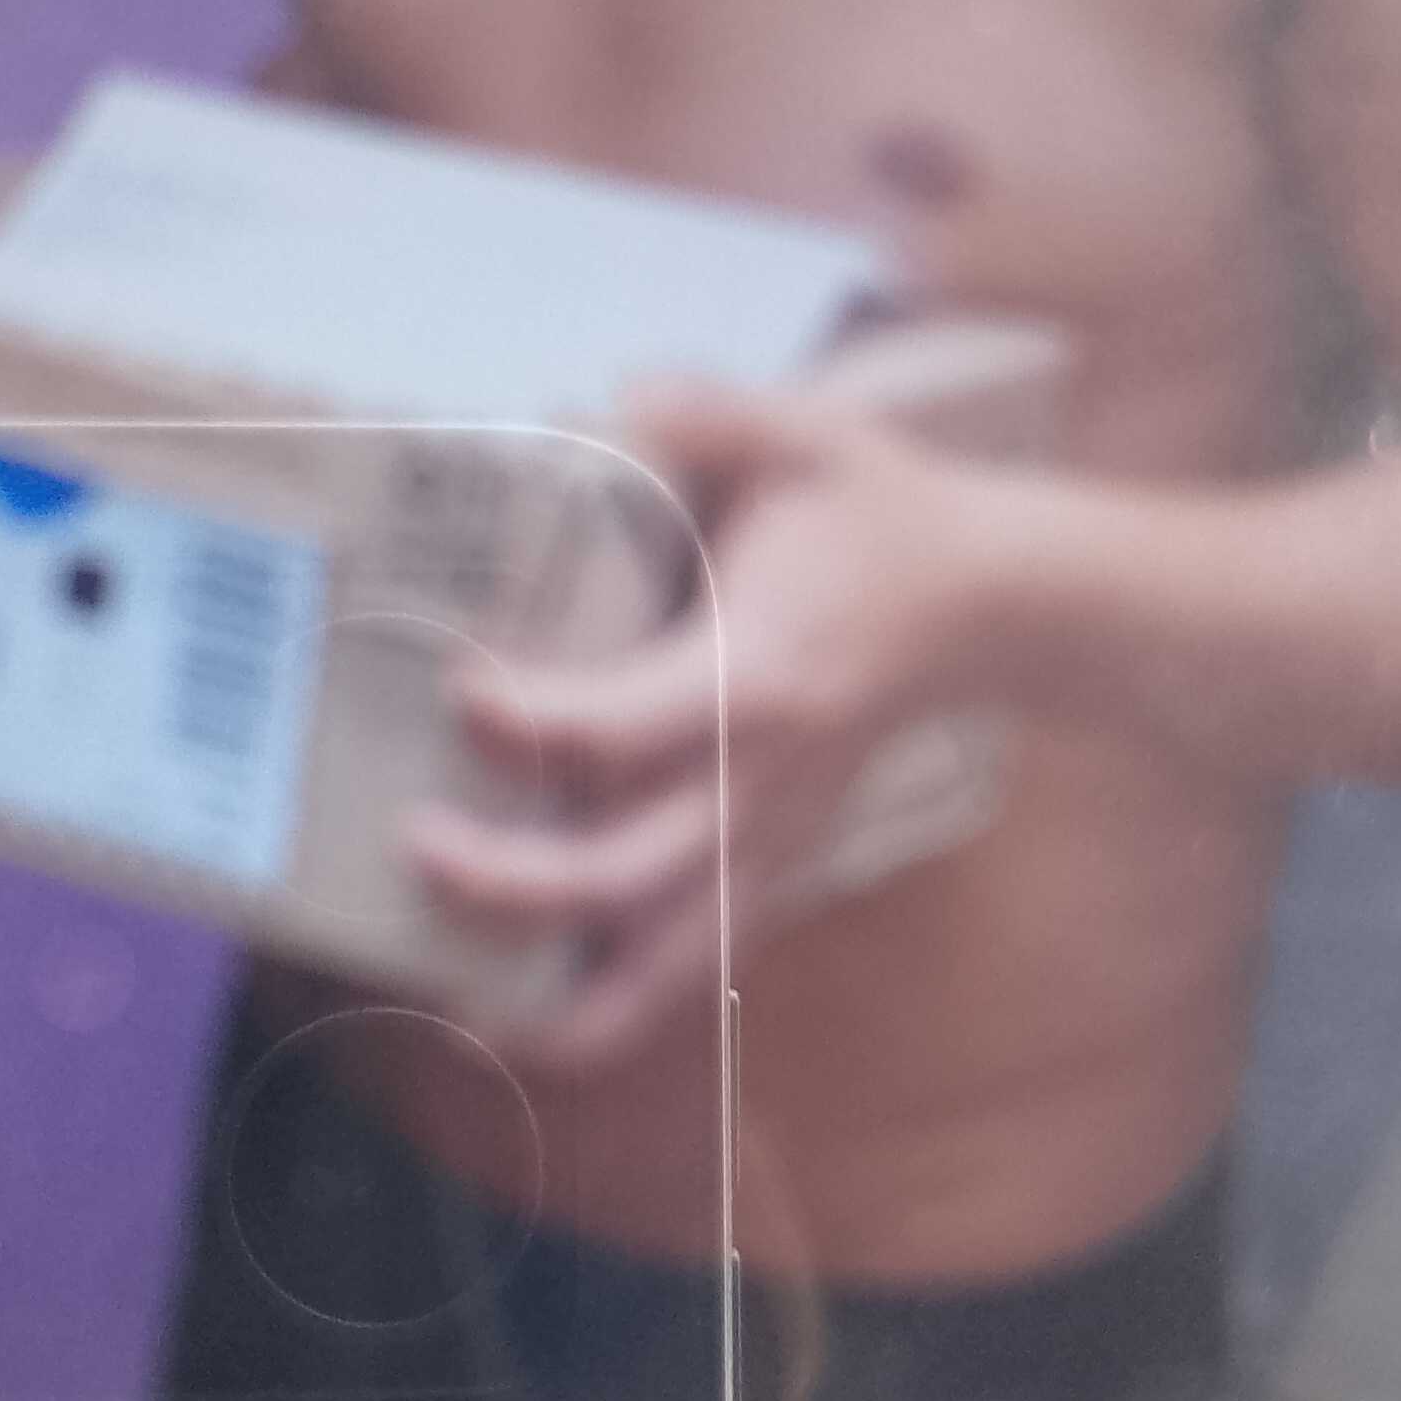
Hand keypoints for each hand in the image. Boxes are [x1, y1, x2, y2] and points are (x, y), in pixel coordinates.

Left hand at [405, 378, 1009, 1071]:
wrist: (987, 605)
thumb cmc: (877, 515)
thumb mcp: (809, 432)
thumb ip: (711, 410)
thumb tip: (613, 392)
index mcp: (759, 677)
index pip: (622, 730)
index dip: (527, 723)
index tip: (454, 685)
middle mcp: (759, 783)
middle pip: (620, 877)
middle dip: (505, 881)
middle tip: (412, 843)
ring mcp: (768, 843)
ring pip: (660, 967)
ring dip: (555, 997)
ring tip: (452, 992)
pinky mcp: (771, 870)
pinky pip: (687, 970)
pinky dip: (607, 1009)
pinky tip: (521, 1009)